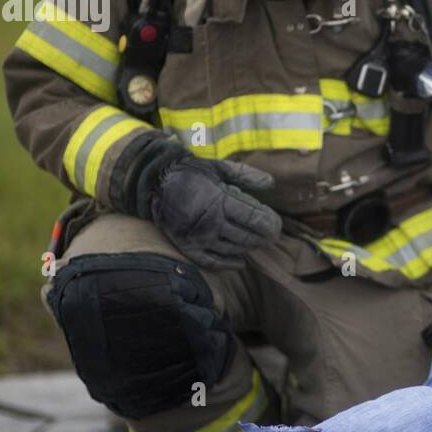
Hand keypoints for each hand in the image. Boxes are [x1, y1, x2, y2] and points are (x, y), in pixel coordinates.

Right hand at [149, 155, 282, 269]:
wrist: (155, 183)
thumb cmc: (191, 173)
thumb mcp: (219, 167)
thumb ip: (246, 175)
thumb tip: (271, 183)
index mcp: (220, 201)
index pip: (255, 219)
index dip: (270, 224)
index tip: (276, 225)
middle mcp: (211, 223)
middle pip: (247, 237)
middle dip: (264, 238)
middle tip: (271, 236)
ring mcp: (199, 238)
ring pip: (234, 250)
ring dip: (249, 247)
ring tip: (256, 242)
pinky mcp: (188, 247)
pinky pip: (213, 262)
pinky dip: (229, 264)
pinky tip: (241, 261)